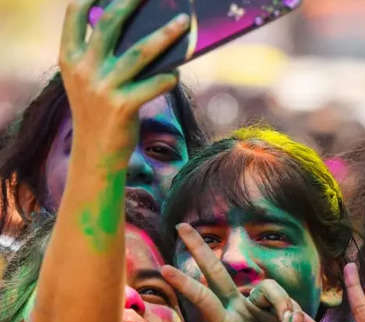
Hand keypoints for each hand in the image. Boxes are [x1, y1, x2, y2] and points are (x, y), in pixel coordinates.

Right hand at [60, 0, 188, 150]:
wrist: (96, 154)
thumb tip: (136, 29)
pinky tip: (177, 72)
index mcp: (70, 59)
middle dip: (131, 4)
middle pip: (110, 25)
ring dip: (165, 35)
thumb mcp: (89, 81)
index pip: (74, 16)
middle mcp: (83, 70)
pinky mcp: (123, 106)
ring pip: (140, 52)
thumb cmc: (100, 112)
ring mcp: (102, 88)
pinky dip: (169, 76)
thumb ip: (101, 56)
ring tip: (183, 22)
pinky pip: (154, 84)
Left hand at [162, 223, 307, 321]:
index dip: (187, 284)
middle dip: (200, 249)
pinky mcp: (274, 311)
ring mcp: (255, 310)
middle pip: (216, 274)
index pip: (204, 301)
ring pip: (268, 288)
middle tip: (181, 225)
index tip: (164, 269)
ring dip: (282, 303)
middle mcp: (237, 314)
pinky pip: (286, 299)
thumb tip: (293, 316)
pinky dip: (294, 312)